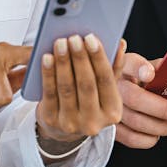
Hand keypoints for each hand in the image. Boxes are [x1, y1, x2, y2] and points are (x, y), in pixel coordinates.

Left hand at [35, 34, 125, 150]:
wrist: (63, 128)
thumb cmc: (88, 101)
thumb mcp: (105, 89)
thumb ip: (113, 67)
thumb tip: (120, 42)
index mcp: (113, 112)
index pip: (106, 80)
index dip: (98, 58)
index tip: (91, 38)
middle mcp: (94, 122)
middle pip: (86, 84)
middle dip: (80, 58)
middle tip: (74, 37)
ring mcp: (72, 124)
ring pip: (67, 88)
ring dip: (63, 62)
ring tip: (60, 42)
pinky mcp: (52, 121)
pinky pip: (50, 93)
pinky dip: (48, 73)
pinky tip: (47, 57)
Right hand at [112, 53, 166, 148]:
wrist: (111, 92)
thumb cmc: (132, 79)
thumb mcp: (143, 67)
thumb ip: (158, 69)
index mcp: (122, 66)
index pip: (128, 63)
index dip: (139, 68)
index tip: (150, 74)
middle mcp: (111, 86)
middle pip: (135, 98)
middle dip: (164, 109)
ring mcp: (107, 108)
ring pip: (136, 121)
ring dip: (160, 126)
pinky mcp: (109, 127)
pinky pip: (131, 138)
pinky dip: (149, 139)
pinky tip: (156, 133)